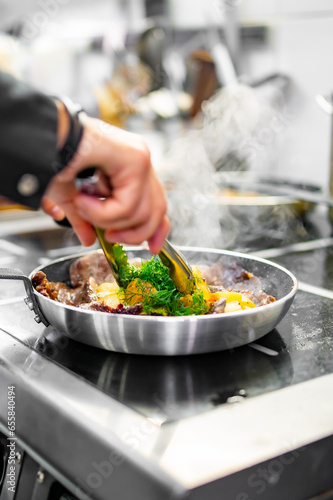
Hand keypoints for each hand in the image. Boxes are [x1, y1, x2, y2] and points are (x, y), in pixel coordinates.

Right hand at [43, 115, 169, 253]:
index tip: (151, 247)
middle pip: (156, 211)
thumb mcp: (72, 198)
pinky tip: (84, 198)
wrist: (42, 136)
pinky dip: (102, 212)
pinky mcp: (134, 158)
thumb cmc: (53, 157)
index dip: (157, 229)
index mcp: (131, 166)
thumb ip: (86, 219)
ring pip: (140, 212)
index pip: (157, 203)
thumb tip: (89, 239)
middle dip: (133, 233)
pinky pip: (128, 204)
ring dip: (106, 219)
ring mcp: (140, 156)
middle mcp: (140, 159)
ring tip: (82, 205)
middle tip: (110, 236)